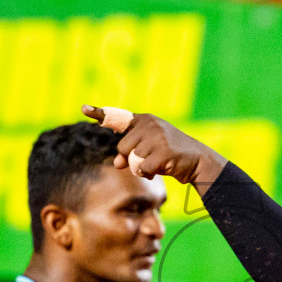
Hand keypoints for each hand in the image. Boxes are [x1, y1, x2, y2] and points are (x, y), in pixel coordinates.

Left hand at [82, 105, 227, 187]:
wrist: (197, 161)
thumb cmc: (169, 155)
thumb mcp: (147, 151)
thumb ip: (129, 154)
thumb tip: (116, 163)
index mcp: (144, 120)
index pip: (117, 117)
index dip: (99, 113)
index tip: (83, 108)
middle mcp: (149, 124)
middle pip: (122, 148)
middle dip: (131, 159)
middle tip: (149, 158)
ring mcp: (157, 136)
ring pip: (132, 160)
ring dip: (142, 168)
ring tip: (158, 162)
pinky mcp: (163, 151)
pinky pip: (142, 169)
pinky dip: (149, 174)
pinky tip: (162, 168)